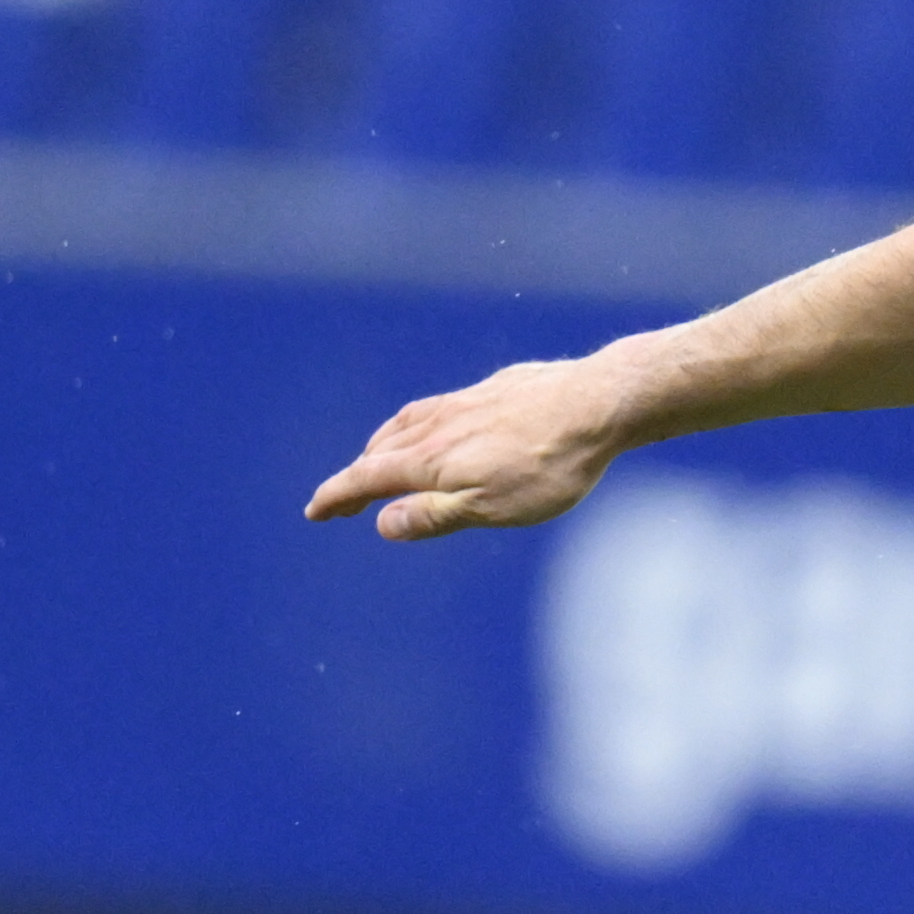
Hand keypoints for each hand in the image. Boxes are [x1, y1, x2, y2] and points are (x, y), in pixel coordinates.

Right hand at [306, 357, 628, 538]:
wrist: (598, 403)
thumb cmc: (549, 465)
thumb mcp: (491, 507)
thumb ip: (434, 515)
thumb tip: (381, 523)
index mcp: (431, 460)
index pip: (367, 478)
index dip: (336, 497)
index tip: (315, 512)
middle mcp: (438, 426)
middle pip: (381, 452)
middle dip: (356, 478)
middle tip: (340, 501)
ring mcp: (466, 403)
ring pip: (407, 425)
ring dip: (382, 447)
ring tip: (376, 461)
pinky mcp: (495, 390)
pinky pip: (439, 408)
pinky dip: (418, 424)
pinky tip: (436, 427)